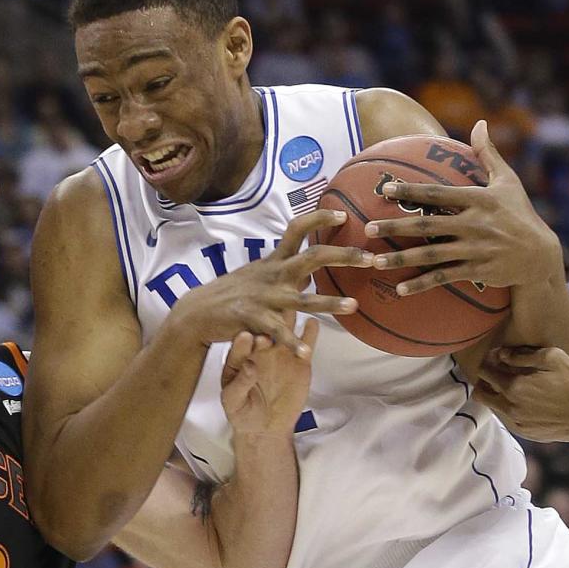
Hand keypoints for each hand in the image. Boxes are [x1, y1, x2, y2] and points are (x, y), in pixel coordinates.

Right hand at [171, 209, 373, 358]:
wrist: (197, 312)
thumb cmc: (232, 293)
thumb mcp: (259, 273)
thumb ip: (284, 267)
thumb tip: (313, 261)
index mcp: (274, 262)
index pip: (297, 230)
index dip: (320, 218)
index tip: (343, 214)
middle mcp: (272, 275)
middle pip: (311, 258)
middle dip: (343, 255)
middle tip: (370, 258)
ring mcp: (264, 297)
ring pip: (302, 299)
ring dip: (329, 302)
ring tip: (353, 306)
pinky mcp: (253, 319)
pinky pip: (277, 332)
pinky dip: (292, 343)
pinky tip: (306, 353)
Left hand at [221, 319, 317, 434]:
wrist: (265, 425)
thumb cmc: (242, 411)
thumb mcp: (233, 402)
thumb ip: (239, 384)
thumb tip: (249, 366)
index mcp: (238, 357)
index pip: (239, 347)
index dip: (243, 342)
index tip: (246, 337)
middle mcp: (259, 349)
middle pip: (262, 333)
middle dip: (266, 329)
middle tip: (271, 329)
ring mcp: (279, 352)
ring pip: (285, 331)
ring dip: (288, 321)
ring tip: (292, 312)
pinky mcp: (299, 360)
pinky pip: (305, 343)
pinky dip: (310, 333)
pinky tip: (313, 323)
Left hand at [363, 119, 559, 296]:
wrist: (541, 255)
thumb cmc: (520, 213)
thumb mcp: (508, 182)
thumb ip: (488, 154)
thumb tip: (479, 123)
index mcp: (479, 200)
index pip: (438, 194)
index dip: (411, 191)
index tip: (385, 189)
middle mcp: (476, 225)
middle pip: (429, 226)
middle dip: (396, 228)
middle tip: (368, 228)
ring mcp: (475, 250)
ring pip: (432, 255)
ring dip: (402, 260)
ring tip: (375, 261)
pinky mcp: (477, 271)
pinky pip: (444, 278)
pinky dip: (422, 284)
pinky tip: (399, 289)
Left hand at [473, 344, 568, 441]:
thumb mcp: (553, 358)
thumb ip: (522, 355)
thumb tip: (502, 354)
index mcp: (514, 387)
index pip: (483, 372)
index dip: (488, 361)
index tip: (498, 357)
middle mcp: (510, 407)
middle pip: (481, 392)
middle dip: (485, 380)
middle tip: (500, 373)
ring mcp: (518, 423)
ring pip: (493, 407)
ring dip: (497, 395)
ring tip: (515, 387)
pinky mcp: (527, 433)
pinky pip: (508, 419)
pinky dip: (511, 408)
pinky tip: (528, 401)